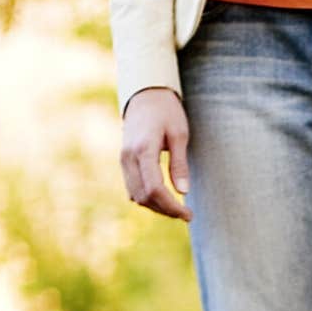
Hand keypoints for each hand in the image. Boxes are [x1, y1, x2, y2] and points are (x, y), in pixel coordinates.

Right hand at [120, 87, 192, 221]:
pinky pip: (133, 189)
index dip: (171, 206)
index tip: (188, 215)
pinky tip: (164, 199)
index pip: (155, 188)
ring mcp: (123, 160)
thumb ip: (180, 163)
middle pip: (144, 197)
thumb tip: (183, 192)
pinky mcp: (123, 163)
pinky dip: (148, 199)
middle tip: (186, 215)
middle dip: (165, 210)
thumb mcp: (179, 134)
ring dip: (156, 207)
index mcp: (143, 149)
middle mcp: (128, 157)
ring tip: (177, 209)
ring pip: (136, 196)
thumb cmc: (166, 111)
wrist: (144, 95)